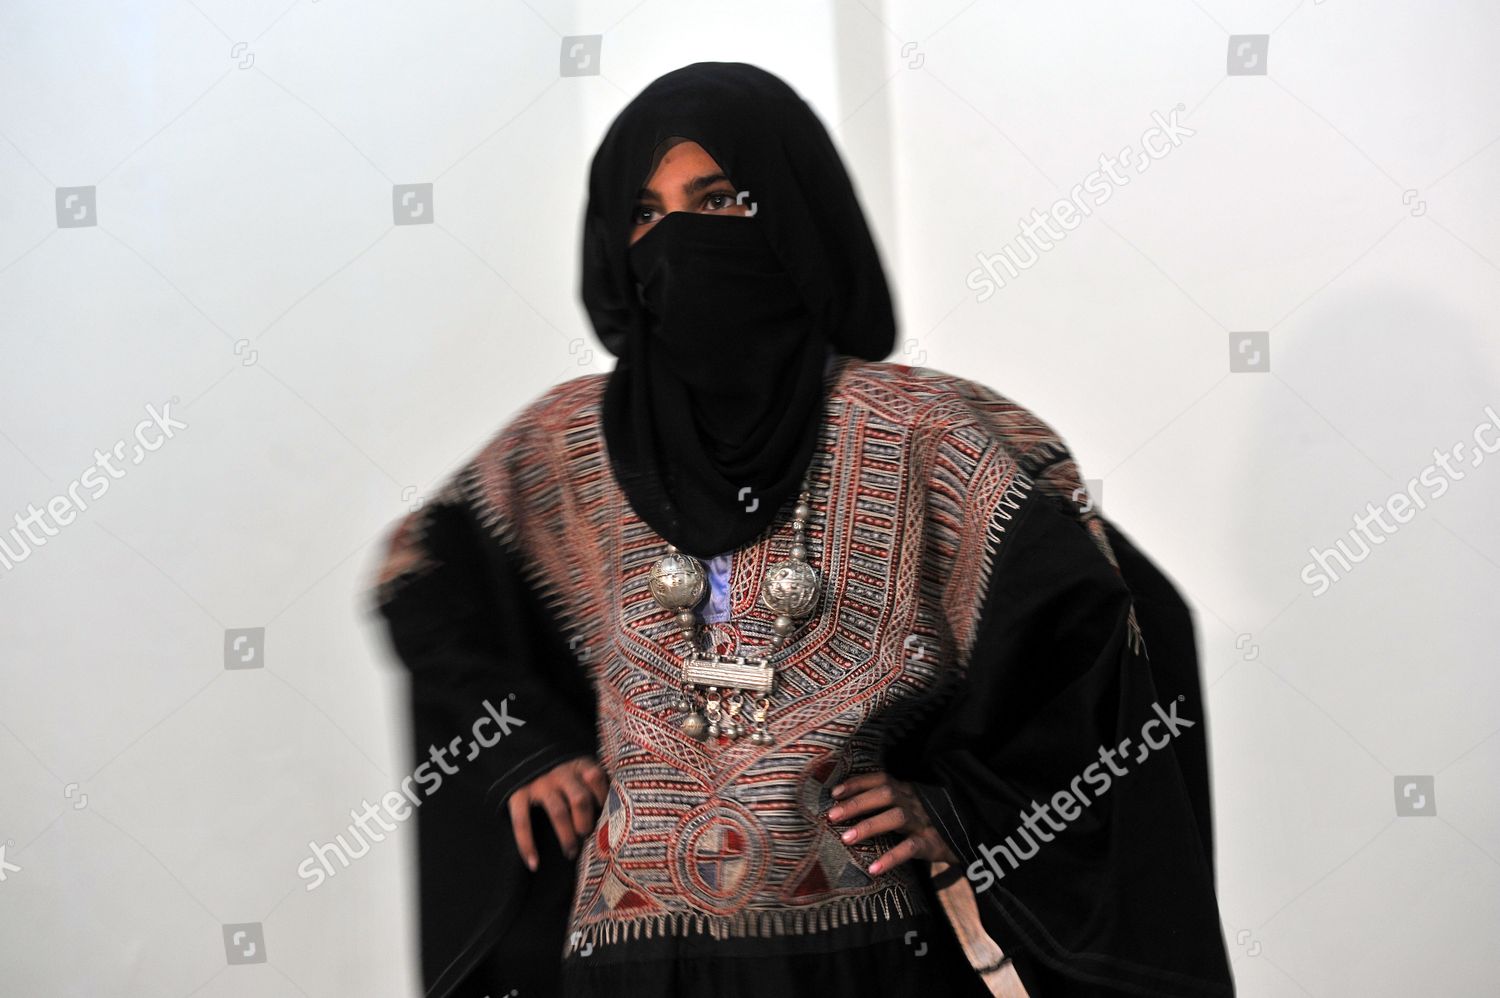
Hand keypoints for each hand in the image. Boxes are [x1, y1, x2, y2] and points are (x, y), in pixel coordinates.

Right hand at [507, 755, 608, 871]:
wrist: (522, 754)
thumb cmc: (560, 770)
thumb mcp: (577, 767)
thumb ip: (592, 783)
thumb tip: (613, 814)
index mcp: (578, 765)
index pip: (596, 778)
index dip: (603, 798)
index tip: (607, 816)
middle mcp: (560, 773)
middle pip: (580, 799)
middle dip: (586, 823)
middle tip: (587, 837)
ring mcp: (539, 783)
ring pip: (558, 812)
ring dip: (567, 836)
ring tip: (571, 852)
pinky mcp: (518, 793)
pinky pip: (522, 822)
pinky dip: (527, 845)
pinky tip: (534, 863)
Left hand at [825, 771, 958, 874]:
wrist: (972, 835)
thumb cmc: (932, 821)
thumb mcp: (912, 807)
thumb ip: (888, 806)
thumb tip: (848, 810)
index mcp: (908, 790)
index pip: (881, 779)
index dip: (858, 782)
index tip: (834, 792)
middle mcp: (915, 801)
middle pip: (886, 793)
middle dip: (857, 802)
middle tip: (831, 815)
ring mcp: (925, 821)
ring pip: (897, 817)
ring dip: (870, 825)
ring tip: (846, 838)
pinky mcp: (933, 844)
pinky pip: (911, 848)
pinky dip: (892, 857)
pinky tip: (874, 868)